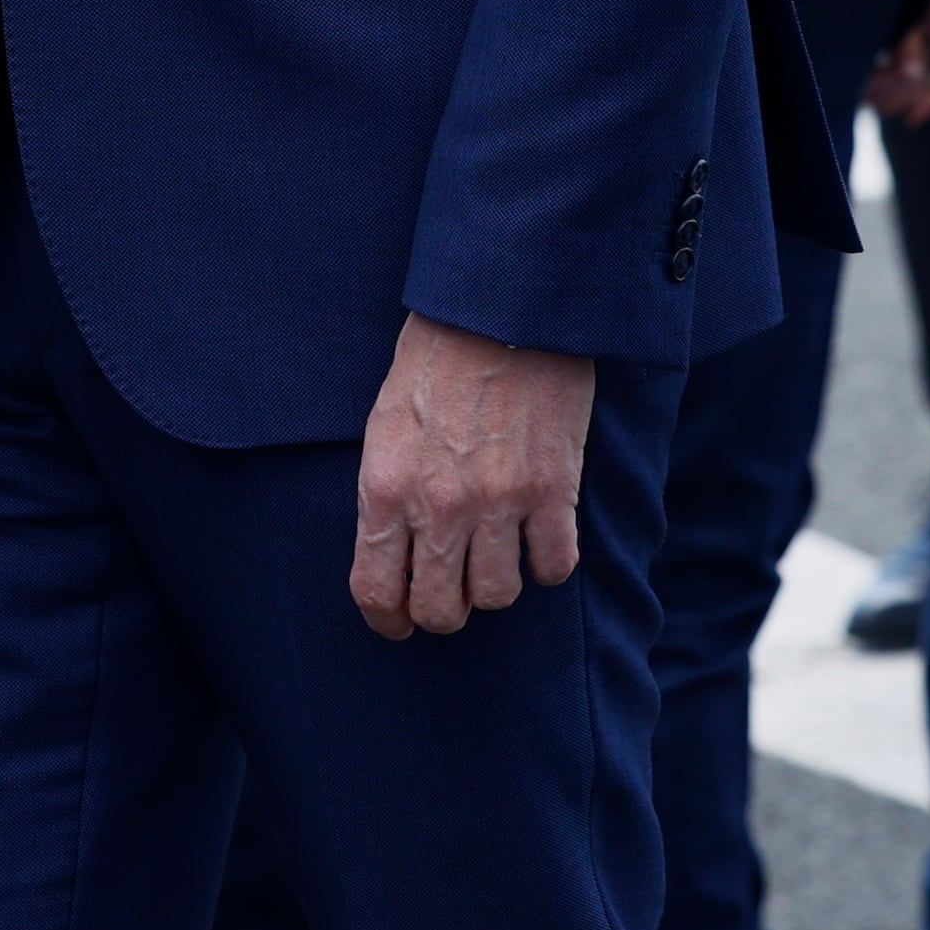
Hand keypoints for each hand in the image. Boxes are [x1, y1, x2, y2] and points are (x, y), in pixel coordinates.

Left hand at [351, 314, 598, 639]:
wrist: (500, 308)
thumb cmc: (435, 360)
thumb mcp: (385, 425)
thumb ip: (388, 494)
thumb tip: (398, 555)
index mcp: (386, 487)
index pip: (376, 591)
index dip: (388, 621)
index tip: (400, 621)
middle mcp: (439, 505)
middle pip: (441, 611)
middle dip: (446, 610)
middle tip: (455, 588)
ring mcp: (499, 501)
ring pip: (499, 596)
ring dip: (498, 583)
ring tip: (499, 551)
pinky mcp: (553, 489)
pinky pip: (553, 567)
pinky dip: (547, 562)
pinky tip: (540, 535)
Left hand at [868, 0, 929, 126]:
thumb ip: (902, 35)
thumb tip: (903, 75)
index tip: (907, 117)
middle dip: (906, 90)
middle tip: (875, 104)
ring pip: (921, 58)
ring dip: (895, 80)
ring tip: (865, 94)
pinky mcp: (915, 4)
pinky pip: (910, 43)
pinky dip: (890, 61)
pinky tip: (868, 75)